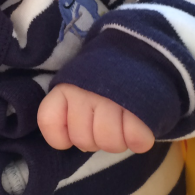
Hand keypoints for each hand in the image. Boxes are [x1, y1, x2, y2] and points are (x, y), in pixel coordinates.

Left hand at [37, 84, 153, 153]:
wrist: (145, 51)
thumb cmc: (108, 77)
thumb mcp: (80, 84)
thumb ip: (69, 110)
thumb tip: (69, 142)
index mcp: (66, 87)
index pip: (49, 122)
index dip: (61, 137)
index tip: (76, 130)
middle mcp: (85, 92)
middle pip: (82, 140)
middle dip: (97, 140)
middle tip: (109, 125)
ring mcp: (112, 99)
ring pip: (108, 142)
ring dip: (120, 141)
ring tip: (125, 126)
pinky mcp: (141, 106)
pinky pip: (135, 139)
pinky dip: (139, 140)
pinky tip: (141, 128)